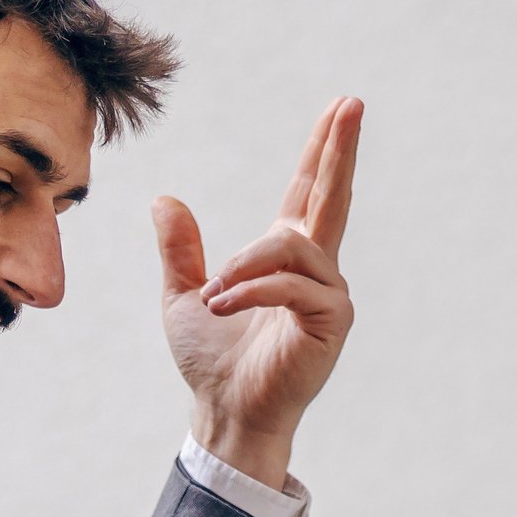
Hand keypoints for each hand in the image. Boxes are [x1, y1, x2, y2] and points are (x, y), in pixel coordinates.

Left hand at [152, 96, 360, 495]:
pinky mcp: (331, 321)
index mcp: (285, 259)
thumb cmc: (211, 364)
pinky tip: (225, 304)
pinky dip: (252, 289)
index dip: (322, 151)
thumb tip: (164, 199)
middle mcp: (315, 270)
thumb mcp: (184, 295)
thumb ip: (180, 249)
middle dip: (340, 149)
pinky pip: (291, 284)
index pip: (308, 192)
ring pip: (290, 246)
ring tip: (215, 296)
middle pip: (331, 196)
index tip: (340, 109)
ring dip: (244, 266)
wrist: (224, 412)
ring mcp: (328, 295)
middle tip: (352, 103)